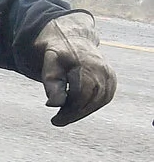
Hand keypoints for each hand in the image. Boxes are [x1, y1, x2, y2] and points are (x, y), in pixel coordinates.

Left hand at [34, 11, 117, 126]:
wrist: (73, 40)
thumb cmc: (59, 55)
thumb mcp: (49, 65)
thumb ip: (51, 84)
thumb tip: (53, 105)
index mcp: (87, 65)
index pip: (82, 95)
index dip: (69, 111)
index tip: (55, 121)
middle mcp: (103, 71)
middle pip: (91, 101)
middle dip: (74, 114)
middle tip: (58, 120)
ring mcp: (110, 76)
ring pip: (99, 102)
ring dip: (82, 112)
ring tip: (65, 114)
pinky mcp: (112, 81)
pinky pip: (103, 99)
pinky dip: (90, 106)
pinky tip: (76, 108)